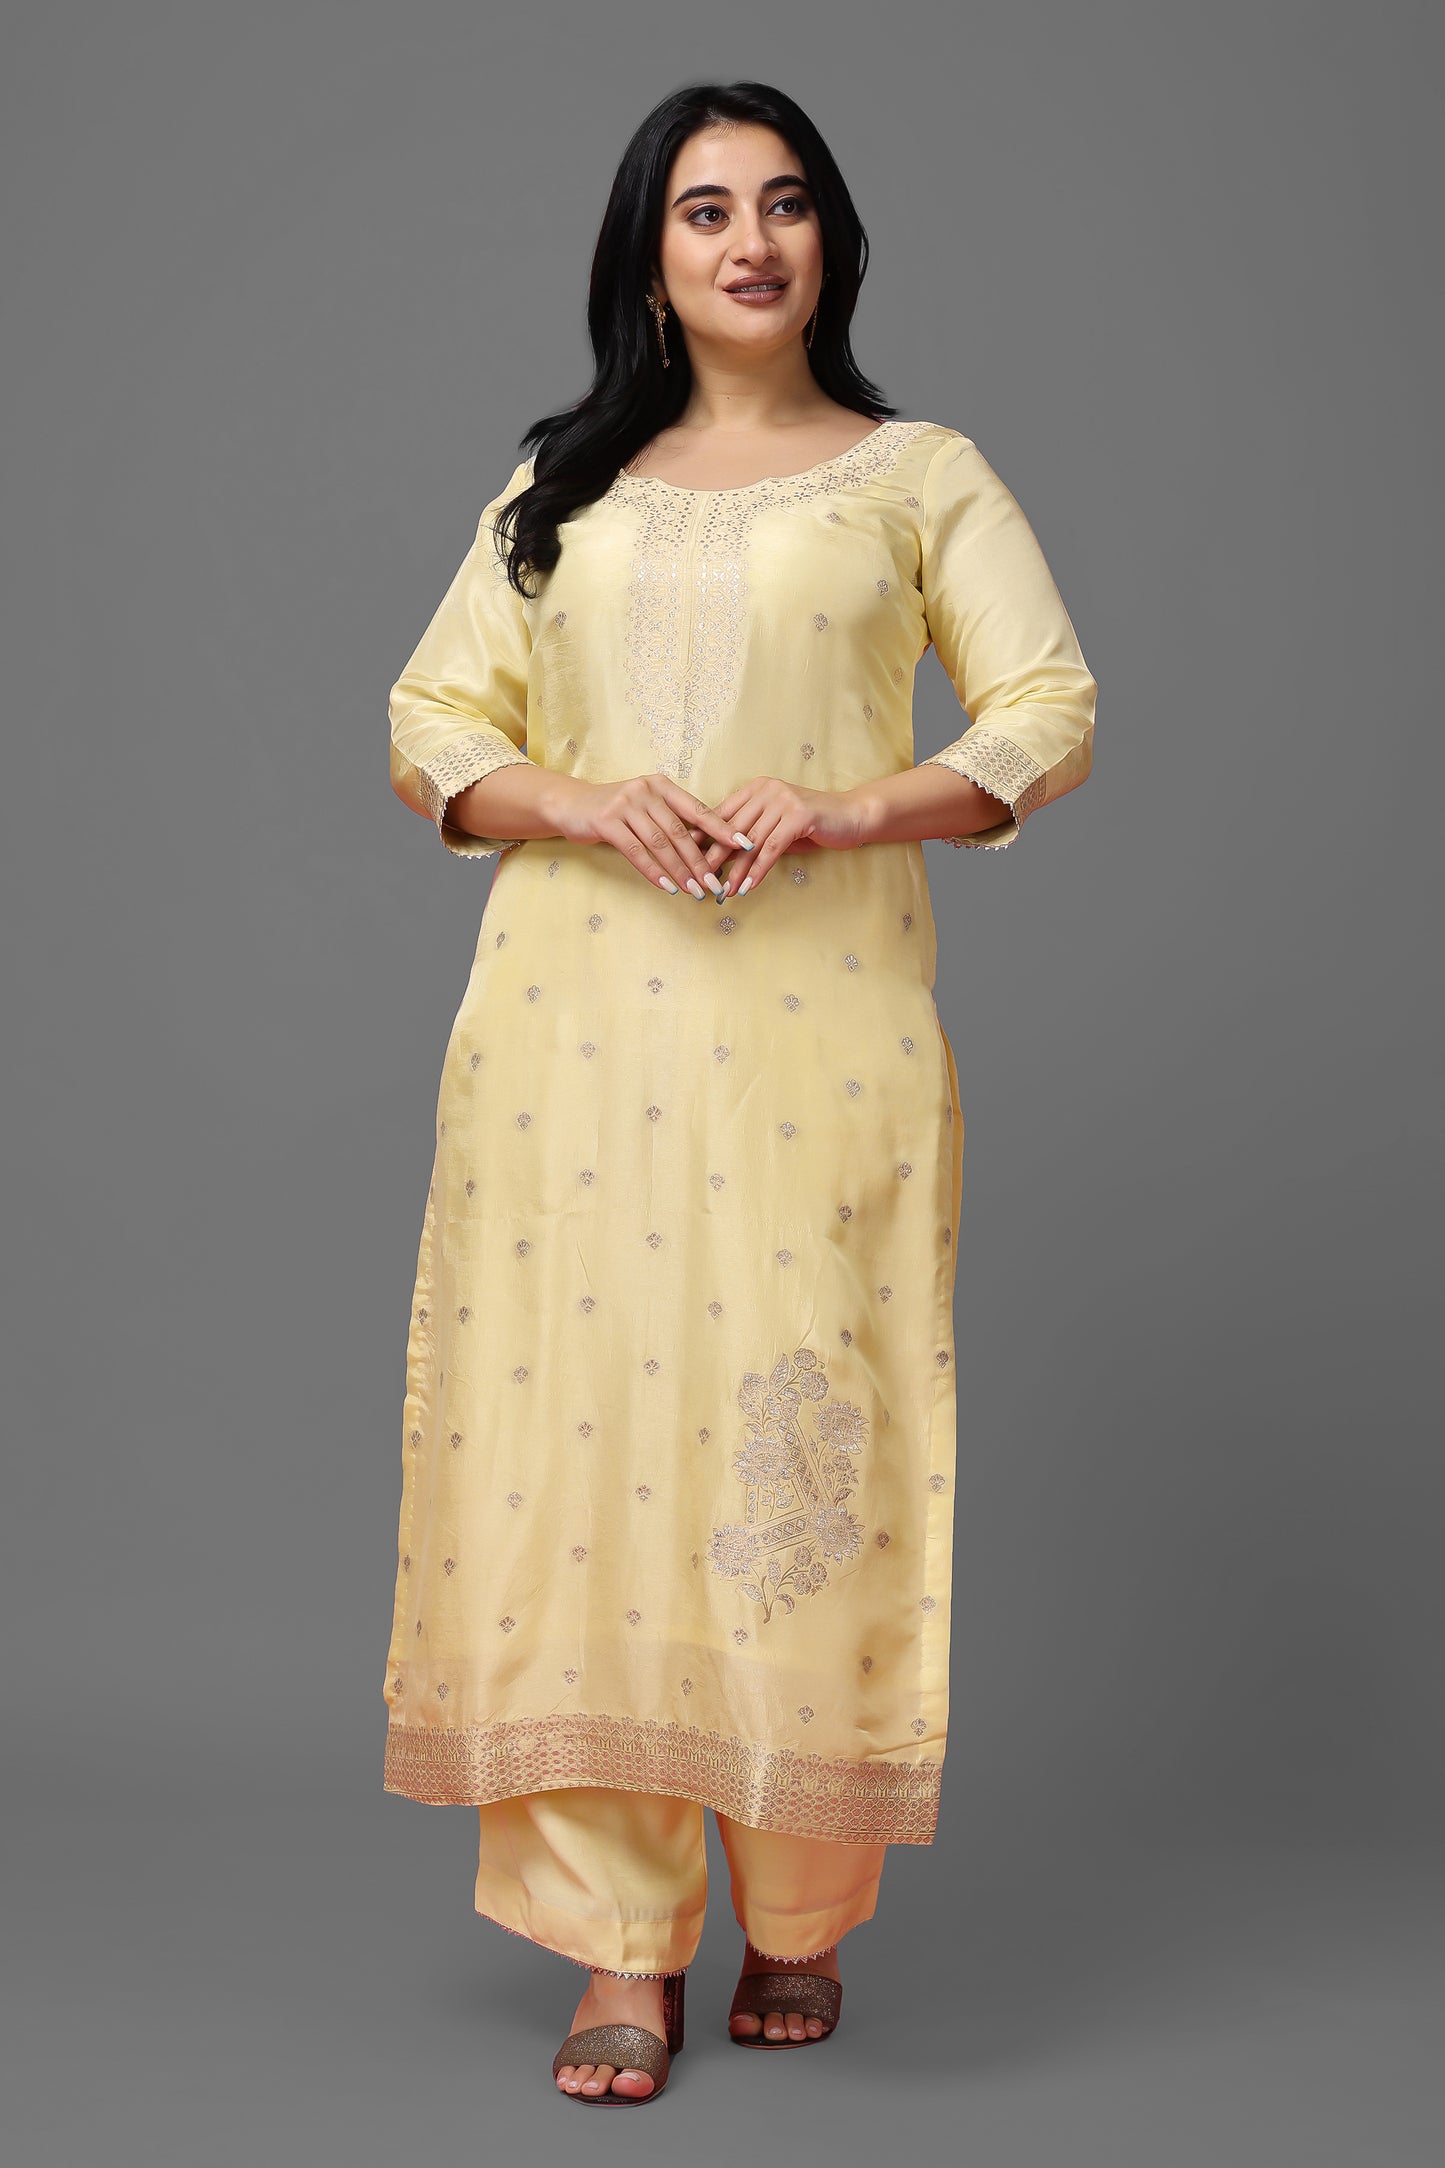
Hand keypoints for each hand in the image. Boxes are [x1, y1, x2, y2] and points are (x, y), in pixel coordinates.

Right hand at [557, 771, 758, 897]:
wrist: (571, 804)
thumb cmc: (615, 810)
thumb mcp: (645, 807)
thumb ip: (671, 821)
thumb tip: (707, 848)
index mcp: (662, 785)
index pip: (698, 809)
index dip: (722, 828)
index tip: (744, 845)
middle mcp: (646, 790)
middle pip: (681, 831)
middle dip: (701, 861)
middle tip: (717, 884)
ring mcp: (625, 804)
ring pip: (660, 843)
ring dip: (680, 871)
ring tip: (695, 891)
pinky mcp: (607, 822)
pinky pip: (636, 851)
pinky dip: (654, 872)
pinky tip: (668, 887)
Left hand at [690, 779, 868, 896]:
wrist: (852, 817)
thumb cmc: (812, 826)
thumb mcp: (776, 828)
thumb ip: (750, 836)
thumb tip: (718, 857)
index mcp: (756, 788)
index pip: (722, 813)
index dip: (703, 837)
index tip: (685, 858)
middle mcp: (767, 790)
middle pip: (732, 827)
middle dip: (714, 856)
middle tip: (698, 879)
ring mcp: (783, 800)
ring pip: (751, 841)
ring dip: (735, 869)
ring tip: (722, 890)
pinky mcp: (799, 816)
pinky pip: (772, 848)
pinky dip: (758, 870)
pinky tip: (748, 886)